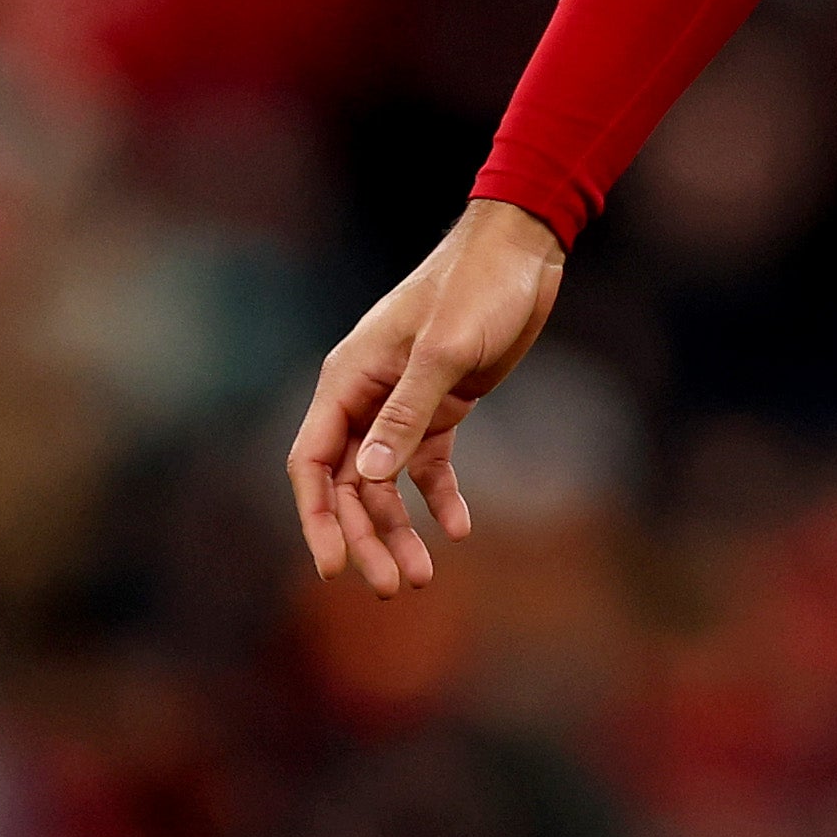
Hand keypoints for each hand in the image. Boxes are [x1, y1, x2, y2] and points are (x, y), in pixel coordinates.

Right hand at [287, 198, 567, 596]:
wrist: (524, 252)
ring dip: (399, 528)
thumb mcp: (444, 348)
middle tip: (395, 585)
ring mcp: (402, 403)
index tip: (334, 567)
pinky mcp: (441, 405)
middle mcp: (366, 395)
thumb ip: (407, 412)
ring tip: (424, 575)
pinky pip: (427, 465)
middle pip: (349, 484)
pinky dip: (438, 498)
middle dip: (366, 537)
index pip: (312, 461)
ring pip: (385, 482)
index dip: (317, 517)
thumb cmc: (478, 287)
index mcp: (349, 378)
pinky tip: (458, 529)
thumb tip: (367, 475)